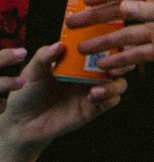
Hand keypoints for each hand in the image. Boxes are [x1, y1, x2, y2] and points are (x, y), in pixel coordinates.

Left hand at [0, 45, 124, 147]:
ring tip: (96, 87)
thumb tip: (59, 44)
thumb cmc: (26, 93)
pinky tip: (92, 97)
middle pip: (119, 65)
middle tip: (112, 65)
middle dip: (123, 63)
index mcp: (78, 62)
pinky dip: (108, 98)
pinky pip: (112, 101)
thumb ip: (44, 56)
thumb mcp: (32, 71)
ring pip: (120, 84)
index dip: (113, 43)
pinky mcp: (93, 109)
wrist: (22, 122)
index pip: (102, 48)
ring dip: (114, 83)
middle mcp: (90, 75)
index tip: (113, 39)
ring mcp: (93, 92)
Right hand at [68, 0, 153, 72]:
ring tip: (83, 50)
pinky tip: (105, 66)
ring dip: (105, 43)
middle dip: (97, 19)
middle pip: (121, 13)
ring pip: (126, 36)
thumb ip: (153, 10)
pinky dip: (122, 60)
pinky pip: (138, 54)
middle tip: (72, 25)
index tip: (85, 0)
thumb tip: (122, 6)